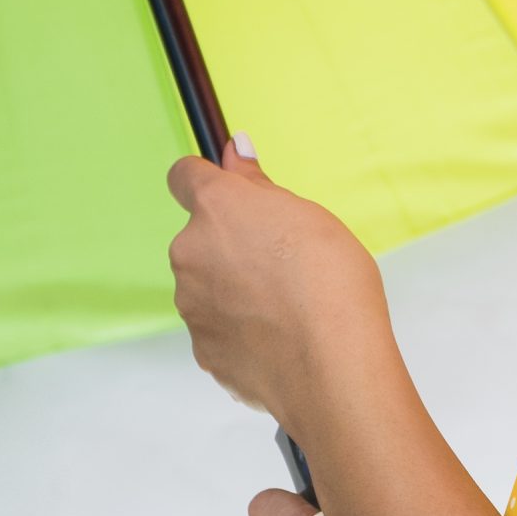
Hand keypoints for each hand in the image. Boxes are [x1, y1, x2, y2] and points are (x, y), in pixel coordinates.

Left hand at [165, 133, 387, 426]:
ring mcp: (191, 305)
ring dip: (233, 288)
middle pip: (199, 238)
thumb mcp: (306, 213)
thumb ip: (258, 185)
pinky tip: (279, 337)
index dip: (206, 182)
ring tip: (284, 306)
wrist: (332, 365)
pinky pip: (217, 329)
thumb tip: (235, 150)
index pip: (183, 176)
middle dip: (229, 245)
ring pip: (206, 285)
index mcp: (215, 207)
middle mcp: (190, 251)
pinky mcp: (202, 350)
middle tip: (279, 262)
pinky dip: (240, 330)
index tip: (230, 195)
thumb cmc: (330, 280)